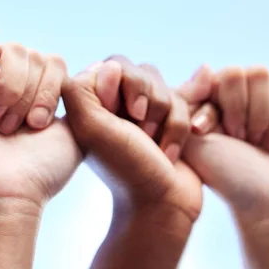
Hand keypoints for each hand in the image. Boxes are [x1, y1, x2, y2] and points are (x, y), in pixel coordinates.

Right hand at [0, 46, 79, 268]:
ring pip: (13, 50)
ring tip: (3, 125)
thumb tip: (102, 65)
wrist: (2, 192)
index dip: (52, 88)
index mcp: (35, 95)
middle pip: (34, 54)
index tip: (42, 125)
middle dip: (34, 91)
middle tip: (24, 127)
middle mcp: (10, 86)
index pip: (53, 62)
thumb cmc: (41, 172)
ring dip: (14, 88)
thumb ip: (90, 98)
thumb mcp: (79, 132)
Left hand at [62, 56, 201, 224]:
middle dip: (150, 101)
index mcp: (92, 103)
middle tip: (142, 132)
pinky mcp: (169, 121)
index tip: (124, 116)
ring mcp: (144, 113)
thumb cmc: (126, 168)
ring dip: (166, 118)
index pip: (114, 65)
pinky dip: (180, 129)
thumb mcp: (92, 128)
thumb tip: (110, 67)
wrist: (162, 203)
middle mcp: (116, 104)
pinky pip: (184, 102)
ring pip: (165, 86)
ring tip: (155, 146)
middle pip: (143, 71)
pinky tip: (170, 153)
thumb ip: (84, 90)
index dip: (126, 85)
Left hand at [180, 65, 268, 232]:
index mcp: (216, 96)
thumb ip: (186, 99)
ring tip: (262, 143)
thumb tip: (207, 66)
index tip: (210, 134)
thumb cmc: (225, 176)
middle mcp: (245, 95)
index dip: (224, 107)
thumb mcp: (190, 139)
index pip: (226, 75)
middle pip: (255, 72)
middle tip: (243, 140)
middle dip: (248, 113)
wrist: (266, 207)